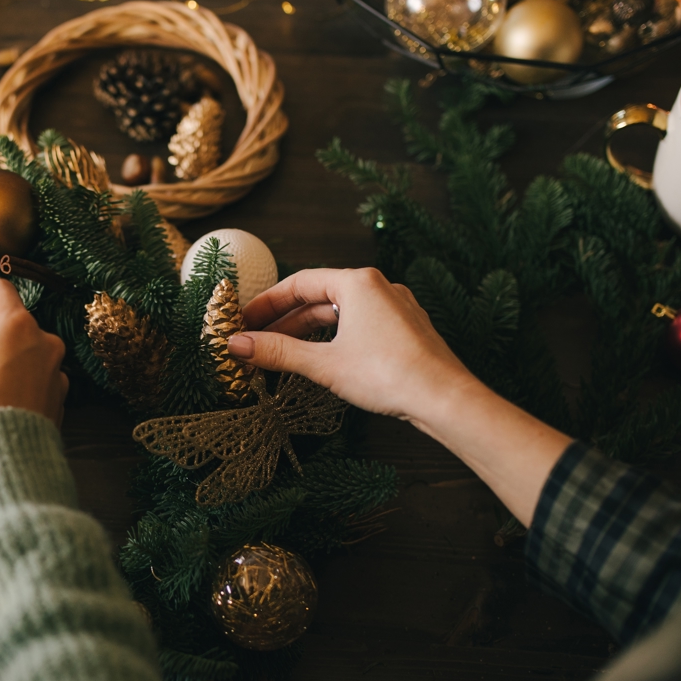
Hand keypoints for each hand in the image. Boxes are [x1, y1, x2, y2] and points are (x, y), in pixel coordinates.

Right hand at [231, 268, 570, 527]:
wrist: (443, 398)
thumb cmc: (388, 374)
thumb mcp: (324, 364)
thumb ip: (278, 352)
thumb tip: (237, 344)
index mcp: (358, 282)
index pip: (299, 283)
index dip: (267, 303)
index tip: (244, 320)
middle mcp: (379, 286)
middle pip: (319, 298)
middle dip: (285, 320)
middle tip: (256, 339)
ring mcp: (396, 307)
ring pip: (340, 313)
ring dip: (308, 331)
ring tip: (282, 352)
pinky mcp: (406, 329)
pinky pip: (360, 325)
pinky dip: (334, 337)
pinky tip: (322, 357)